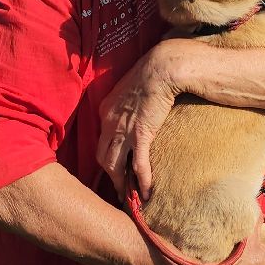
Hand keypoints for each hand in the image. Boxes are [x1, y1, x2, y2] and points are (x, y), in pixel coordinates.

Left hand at [98, 42, 187, 195]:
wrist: (162, 67)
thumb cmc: (152, 72)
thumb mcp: (133, 88)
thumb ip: (130, 102)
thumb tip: (139, 109)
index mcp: (107, 110)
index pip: (102, 140)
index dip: (108, 156)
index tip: (116, 168)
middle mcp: (109, 122)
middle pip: (102, 156)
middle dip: (110, 175)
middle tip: (120, 189)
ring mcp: (123, 129)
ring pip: (114, 164)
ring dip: (121, 183)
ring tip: (130, 197)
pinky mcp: (140, 134)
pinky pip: (137, 163)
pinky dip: (141, 180)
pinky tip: (147, 192)